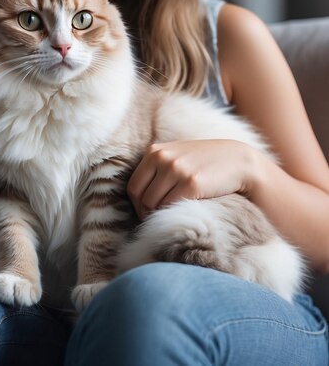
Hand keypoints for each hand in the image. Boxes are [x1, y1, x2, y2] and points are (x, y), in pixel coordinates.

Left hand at [126, 140, 257, 219]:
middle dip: (149, 215)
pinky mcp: (191, 183)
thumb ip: (157, 168)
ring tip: (174, 219)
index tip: (150, 214)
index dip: (138, 206)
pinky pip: (171, 208)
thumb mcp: (176, 156)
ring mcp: (176, 170)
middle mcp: (163, 158)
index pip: (133, 187)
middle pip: (142, 199)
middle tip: (161, 222)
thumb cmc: (205, 163)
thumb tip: (137, 198)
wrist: (239, 161)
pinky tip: (185, 216)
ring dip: (162, 217)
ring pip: (155, 206)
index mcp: (154, 151)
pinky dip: (174, 216)